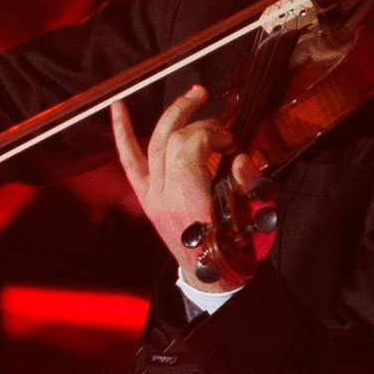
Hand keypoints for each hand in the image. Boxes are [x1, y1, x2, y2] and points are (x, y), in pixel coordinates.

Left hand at [109, 82, 249, 276]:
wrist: (213, 277)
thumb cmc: (237, 249)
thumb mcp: (256, 220)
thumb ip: (250, 186)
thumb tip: (242, 158)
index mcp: (191, 204)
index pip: (187, 151)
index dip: (209, 134)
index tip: (230, 140)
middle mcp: (166, 198)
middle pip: (171, 143)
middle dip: (198, 125)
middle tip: (221, 127)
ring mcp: (152, 198)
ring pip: (154, 144)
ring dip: (173, 115)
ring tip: (194, 96)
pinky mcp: (145, 198)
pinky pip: (130, 162)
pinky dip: (123, 133)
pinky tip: (118, 107)